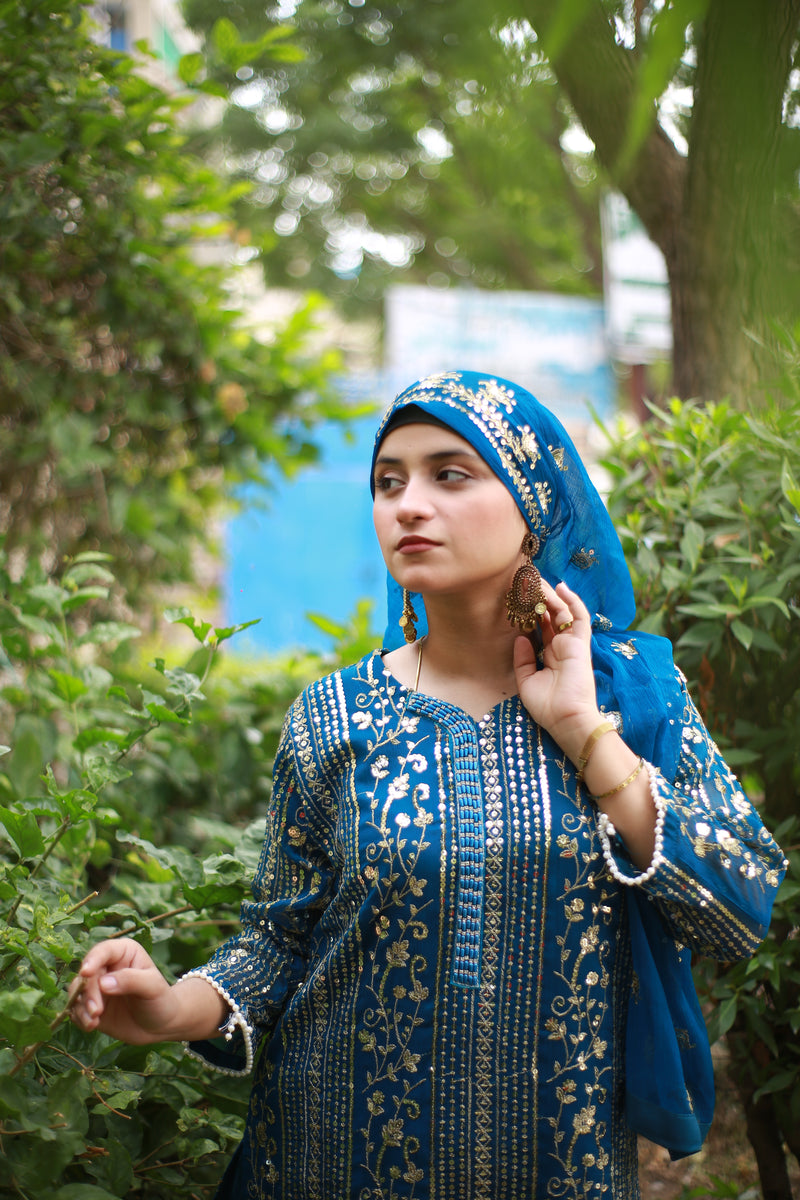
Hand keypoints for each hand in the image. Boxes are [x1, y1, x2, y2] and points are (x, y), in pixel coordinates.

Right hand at [69, 937, 178, 1043]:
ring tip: (93, 1022)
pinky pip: (76, 1009)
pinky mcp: (91, 1006)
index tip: (86, 973)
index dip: (93, 960)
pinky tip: (91, 1026)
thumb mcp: (153, 987)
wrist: (160, 1026)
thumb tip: (103, 983)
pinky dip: (80, 1018)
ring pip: (77, 991)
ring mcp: (98, 988)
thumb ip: (131, 981)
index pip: (104, 951)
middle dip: (88, 993)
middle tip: (97, 1011)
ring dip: (81, 1007)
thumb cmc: (161, 1000)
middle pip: (87, 975)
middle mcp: (107, 967)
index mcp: (124, 953)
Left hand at [512, 579, 602, 759]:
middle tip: (526, 581)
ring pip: (562, 612)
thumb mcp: (527, 682)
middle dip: (539, 598)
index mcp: (549, 656)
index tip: (517, 597)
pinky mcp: (581, 643)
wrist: (567, 720)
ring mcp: (572, 644)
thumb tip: (520, 636)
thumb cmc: (548, 707)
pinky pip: (579, 617)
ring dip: (551, 595)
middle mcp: (561, 647)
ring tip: (537, 579)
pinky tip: (561, 587)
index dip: (530, 612)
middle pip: (550, 616)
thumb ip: (523, 659)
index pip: (540, 627)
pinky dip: (572, 601)